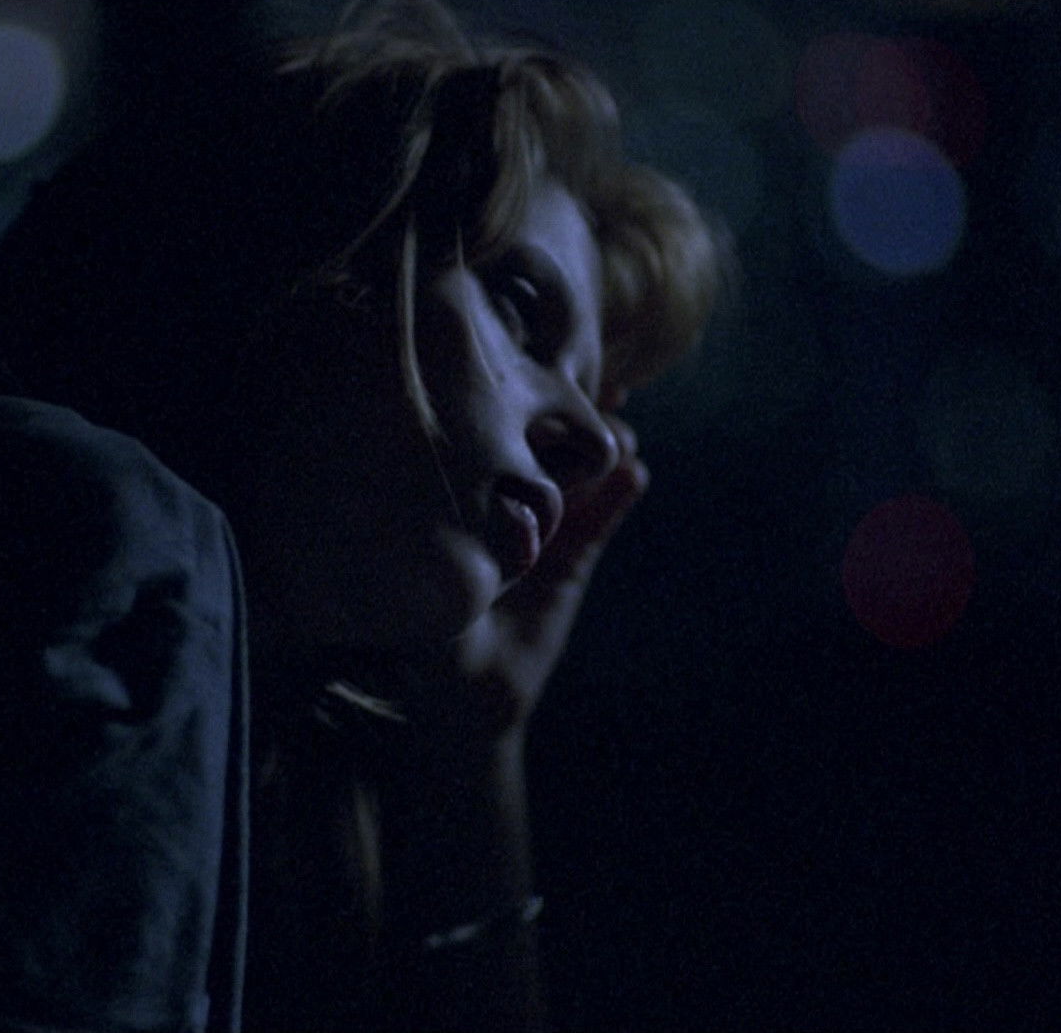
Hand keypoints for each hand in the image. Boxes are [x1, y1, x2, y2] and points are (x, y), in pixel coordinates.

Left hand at [410, 402, 648, 737]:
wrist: (466, 693)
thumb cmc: (425, 629)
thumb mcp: (433, 571)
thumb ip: (448, 531)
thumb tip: (449, 475)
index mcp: (470, 501)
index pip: (497, 438)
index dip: (517, 399)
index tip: (533, 366)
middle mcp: (507, 505)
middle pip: (548, 444)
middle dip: (571, 412)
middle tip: (592, 391)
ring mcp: (547, 530)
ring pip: (584, 474)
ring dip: (605, 448)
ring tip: (618, 433)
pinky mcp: (575, 563)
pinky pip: (602, 521)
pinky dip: (620, 495)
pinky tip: (635, 474)